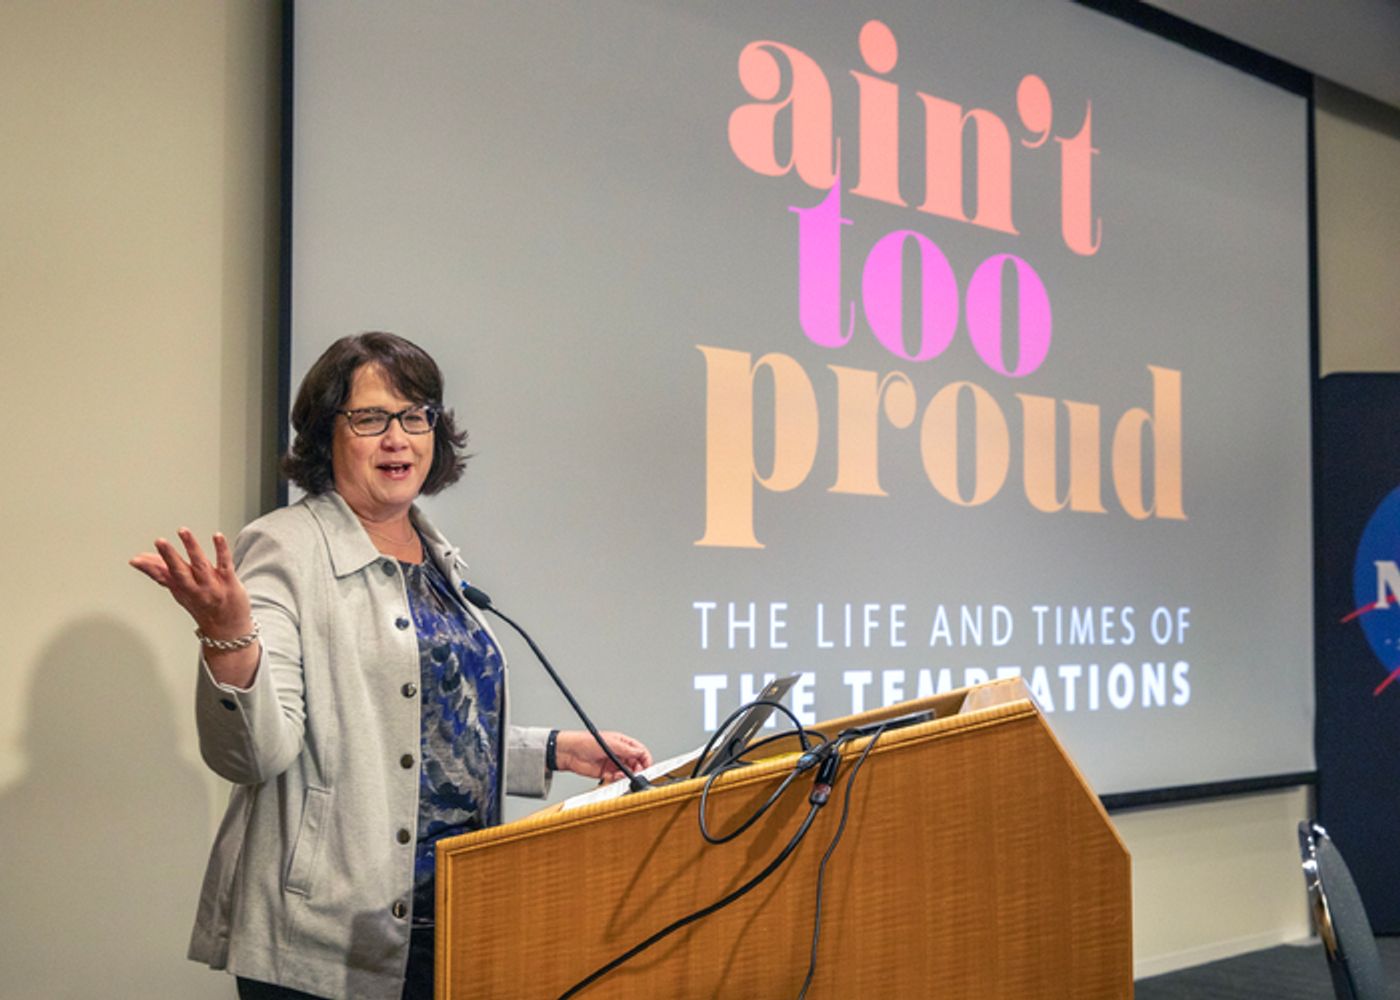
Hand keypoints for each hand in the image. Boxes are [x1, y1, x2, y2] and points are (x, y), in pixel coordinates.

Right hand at [130, 529, 254, 643]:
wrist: (228, 630)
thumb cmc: (203, 608)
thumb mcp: (179, 592)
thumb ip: (162, 573)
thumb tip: (142, 559)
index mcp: (181, 590)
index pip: (162, 577)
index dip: (149, 568)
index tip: (136, 559)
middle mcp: (195, 589)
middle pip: (179, 572)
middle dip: (169, 556)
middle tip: (159, 542)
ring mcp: (212, 586)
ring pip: (200, 564)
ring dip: (191, 547)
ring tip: (183, 532)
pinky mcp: (229, 582)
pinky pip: (225, 564)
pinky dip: (221, 549)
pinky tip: (217, 536)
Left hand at [554, 730, 652, 781]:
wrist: (570, 753)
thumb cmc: (586, 742)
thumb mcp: (610, 743)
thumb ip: (627, 749)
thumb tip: (641, 753)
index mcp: (622, 743)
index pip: (639, 751)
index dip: (645, 759)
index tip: (647, 766)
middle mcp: (619, 753)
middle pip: (635, 763)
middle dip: (637, 769)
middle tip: (635, 773)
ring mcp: (612, 764)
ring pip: (626, 772)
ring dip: (626, 775)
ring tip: (620, 774)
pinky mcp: (606, 773)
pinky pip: (616, 779)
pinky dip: (616, 779)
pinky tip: (612, 776)